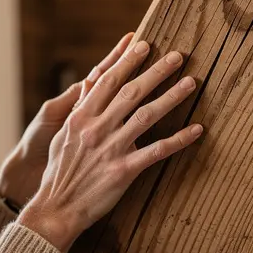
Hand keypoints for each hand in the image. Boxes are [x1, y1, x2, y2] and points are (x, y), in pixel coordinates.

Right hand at [17, 36, 203, 252]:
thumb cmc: (59, 173)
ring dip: (172, 97)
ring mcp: (112, 148)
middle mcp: (97, 128)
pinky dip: (178, 139)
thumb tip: (89, 83)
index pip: (108, 81)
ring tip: (191, 82)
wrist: (56, 208)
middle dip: (156, 71)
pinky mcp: (124, 171)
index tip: (144, 45)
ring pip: (147, 115)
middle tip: (177, 56)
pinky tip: (196, 130)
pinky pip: (157, 151)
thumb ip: (78, 109)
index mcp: (81, 117)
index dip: (128, 61)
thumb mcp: (62, 136)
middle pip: (132, 92)